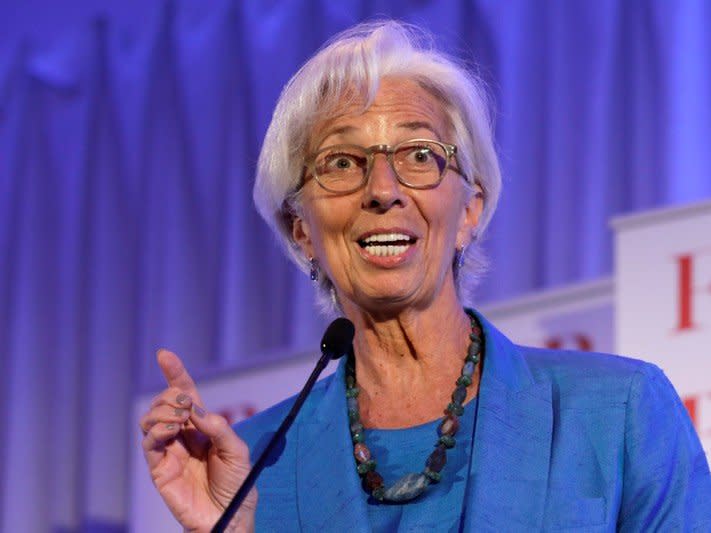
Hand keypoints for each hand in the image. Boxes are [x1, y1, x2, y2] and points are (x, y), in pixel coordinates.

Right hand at [140, 349, 256, 531]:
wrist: (229, 517)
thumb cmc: (237, 485)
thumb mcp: (237, 451)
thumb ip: (218, 428)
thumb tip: (195, 409)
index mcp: (201, 426)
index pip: (184, 393)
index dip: (174, 373)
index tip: (164, 355)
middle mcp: (182, 435)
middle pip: (164, 402)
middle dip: (172, 394)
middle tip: (188, 405)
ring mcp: (168, 451)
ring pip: (150, 418)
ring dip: (163, 410)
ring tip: (180, 419)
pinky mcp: (159, 469)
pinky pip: (148, 443)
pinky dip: (157, 430)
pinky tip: (172, 430)